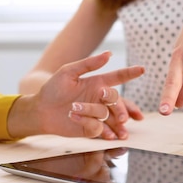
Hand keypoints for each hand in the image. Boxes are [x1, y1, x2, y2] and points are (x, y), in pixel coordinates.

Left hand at [8, 51, 144, 138]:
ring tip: (83, 114)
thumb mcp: (68, 72)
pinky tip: (82, 123)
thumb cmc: (52, 89)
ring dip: (98, 115)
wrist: (40, 111)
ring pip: (109, 116)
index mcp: (97, 83)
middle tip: (122, 116)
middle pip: (118, 102)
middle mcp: (100, 99)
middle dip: (122, 108)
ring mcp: (96, 114)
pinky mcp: (91, 128)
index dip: (130, 73)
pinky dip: (90, 124)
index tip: (142, 69)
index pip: (118, 77)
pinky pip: (98, 128)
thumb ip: (89, 64)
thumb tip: (109, 54)